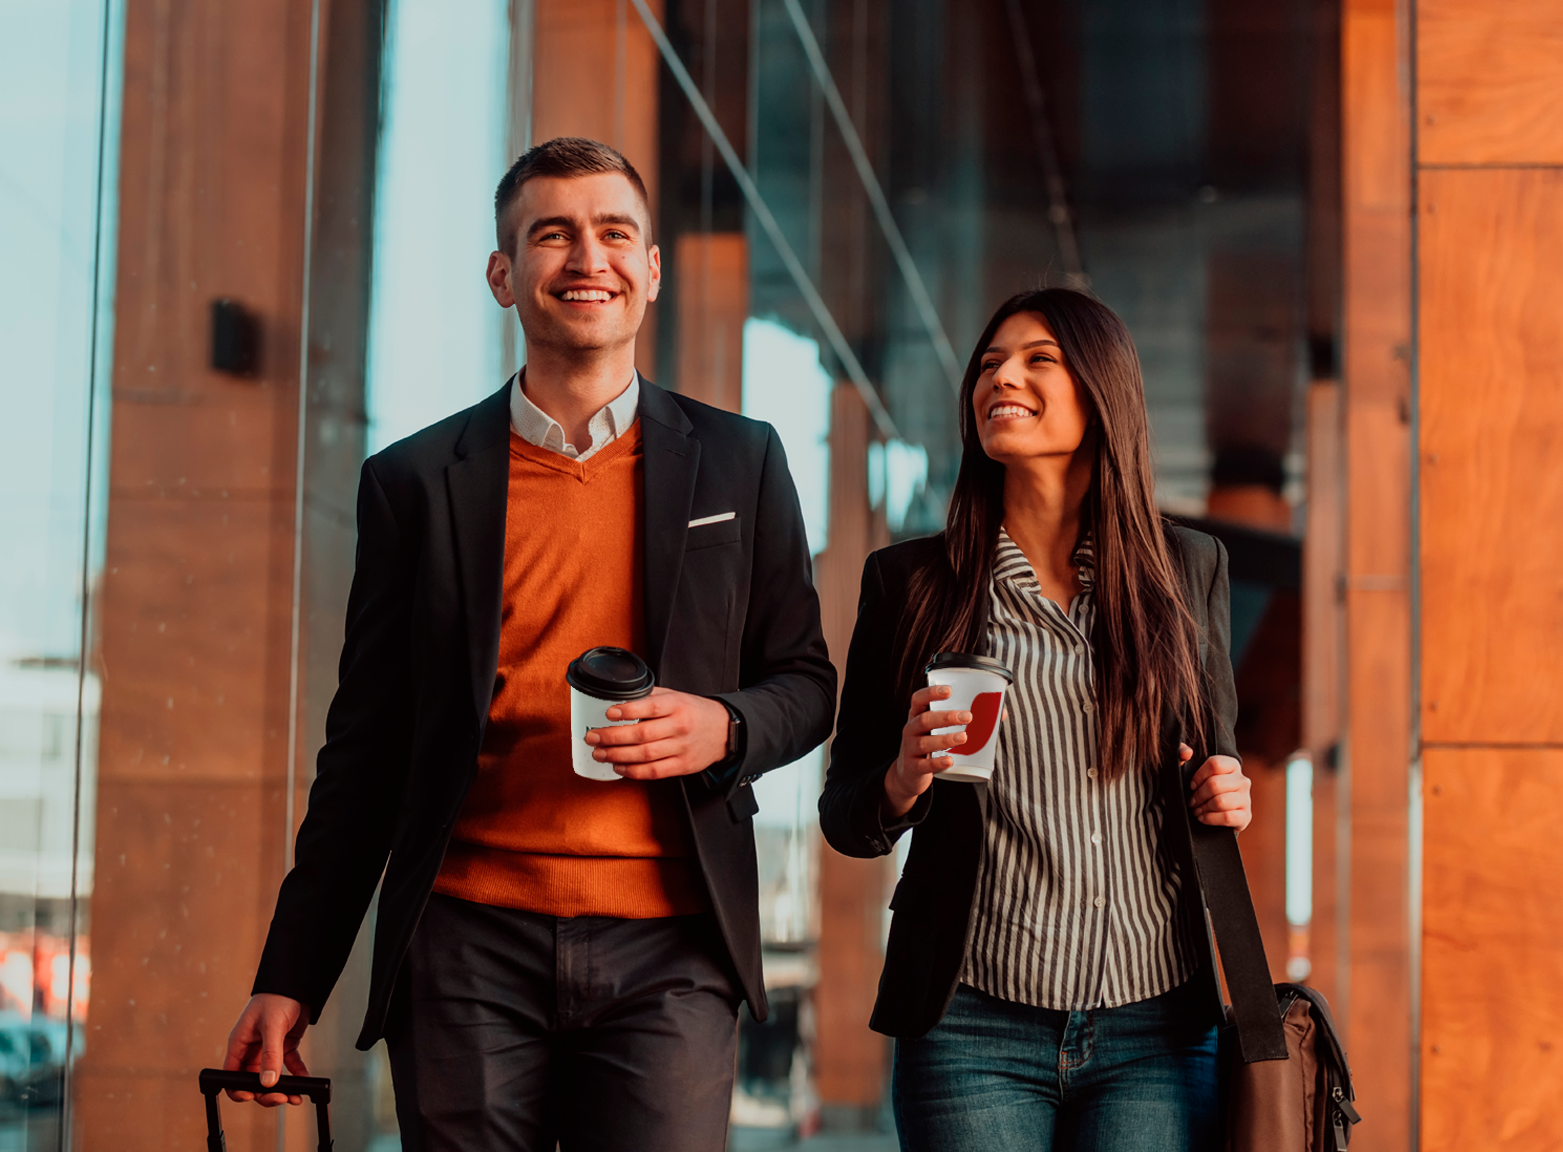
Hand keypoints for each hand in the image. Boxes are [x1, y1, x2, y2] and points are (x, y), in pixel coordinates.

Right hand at [222, 993, 309, 1106]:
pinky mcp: (284, 1046)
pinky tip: (304, 1081)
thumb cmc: (276, 997)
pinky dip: (296, 1075)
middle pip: (252, 1080)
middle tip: (281, 1098)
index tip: (252, 1097)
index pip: (231, 1074)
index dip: (238, 1089)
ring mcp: (268, 1049)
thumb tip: (267, 1082)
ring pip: (270, 1076)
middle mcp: (251, 1049)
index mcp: (239, 1043)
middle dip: (265, 1092)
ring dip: (282, 1088)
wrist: (296, 984)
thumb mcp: (272, 1026)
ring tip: (295, 1097)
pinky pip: (288, 1065)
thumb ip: (270, 1055)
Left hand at [584, 687, 730, 778]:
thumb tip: (619, 698)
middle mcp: (680, 726)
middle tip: (593, 737)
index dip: (628, 710)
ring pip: (645, 755)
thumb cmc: (695, 712)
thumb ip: (650, 696)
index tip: (609, 712)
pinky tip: (618, 766)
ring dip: (617, 755)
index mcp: (677, 705)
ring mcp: (681, 748)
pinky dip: (633, 771)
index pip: (650, 706)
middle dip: (613, 737)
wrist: (724, 731)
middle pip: (642, 734)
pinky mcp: (682, 766)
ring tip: (599, 753)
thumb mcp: (676, 696)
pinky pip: (654, 772)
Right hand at [883, 685, 972, 818]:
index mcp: (917, 716)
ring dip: (945, 739)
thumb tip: (1000, 712)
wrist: (908, 774)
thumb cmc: (930, 745)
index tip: (949, 690)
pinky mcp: (913, 768)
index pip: (918, 699)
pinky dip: (938, 763)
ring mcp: (910, 749)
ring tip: (964, 737)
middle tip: (968, 716)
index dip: (931, 693)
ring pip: (925, 742)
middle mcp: (911, 730)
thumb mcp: (938, 730)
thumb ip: (965, 720)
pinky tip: (951, 760)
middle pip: (924, 719)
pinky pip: (925, 765)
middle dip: (946, 717)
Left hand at [1184, 744, 1251, 831]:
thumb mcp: (1193, 772)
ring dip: (1203, 808)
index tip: (1191, 786)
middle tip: (1192, 801)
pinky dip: (1210, 819)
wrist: (1217, 815)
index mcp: (1232, 765)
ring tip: (1197, 810)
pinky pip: (1227, 817)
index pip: (1215, 764)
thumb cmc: (1203, 789)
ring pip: (1220, 802)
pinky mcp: (1246, 816)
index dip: (1198, 776)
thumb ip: (1183, 756)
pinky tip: (1203, 818)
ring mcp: (1246, 799)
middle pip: (1215, 784)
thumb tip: (1186, 753)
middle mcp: (1243, 780)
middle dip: (1198, 795)